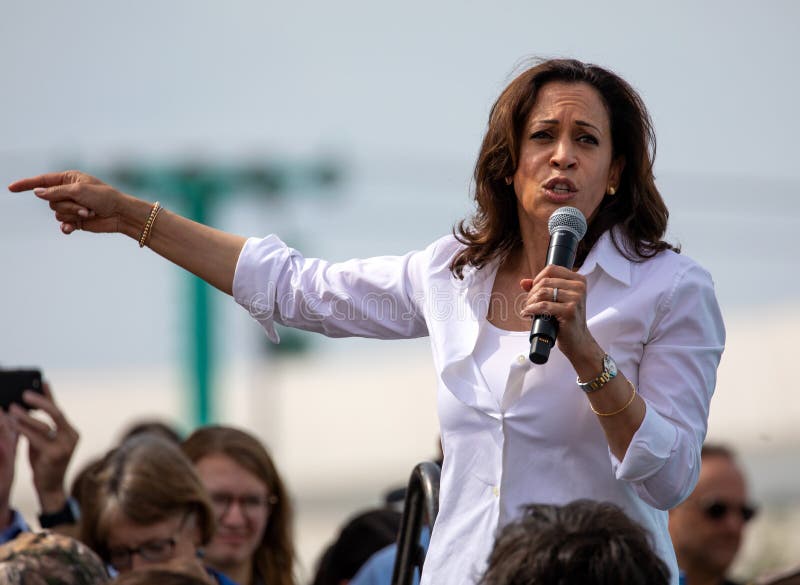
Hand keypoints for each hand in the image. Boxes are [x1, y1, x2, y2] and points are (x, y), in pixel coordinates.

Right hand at [8, 170, 128, 234]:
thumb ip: (56, 192)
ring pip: (57, 213)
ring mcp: (71, 206)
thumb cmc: (104, 197)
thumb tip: (38, 192)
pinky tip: (71, 229)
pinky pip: (62, 224)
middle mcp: (67, 192)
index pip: (42, 181)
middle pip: (51, 201)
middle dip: (68, 205)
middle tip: (87, 207)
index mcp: (68, 179)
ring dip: (73, 214)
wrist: (120, 214)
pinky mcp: (75, 220)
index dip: (26, 184)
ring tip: (89, 213)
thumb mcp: (79, 190)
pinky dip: (67, 226)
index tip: (11, 188)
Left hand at [8, 382, 78, 513]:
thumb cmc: (46, 464)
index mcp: (71, 432)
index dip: (50, 395)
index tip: (42, 381)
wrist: (51, 489)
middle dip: (41, 401)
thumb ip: (40, 428)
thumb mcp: (44, 443)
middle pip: (56, 413)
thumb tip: (26, 410)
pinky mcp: (55, 455)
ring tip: (12, 409)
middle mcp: (71, 436)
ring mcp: (65, 446)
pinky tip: (14, 425)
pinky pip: (37, 438)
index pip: (59, 410)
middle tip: (25, 394)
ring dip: (26, 416)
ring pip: (45, 425)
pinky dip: (24, 430)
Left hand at [520, 264, 600, 367]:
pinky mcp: (569, 311)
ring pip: (543, 293)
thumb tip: (523, 282)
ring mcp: (576, 299)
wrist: (577, 340)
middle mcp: (579, 287)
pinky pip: (544, 306)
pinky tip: (527, 313)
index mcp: (578, 280)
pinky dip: (532, 309)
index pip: (552, 269)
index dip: (538, 278)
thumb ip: (542, 288)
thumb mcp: (556, 300)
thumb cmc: (566, 320)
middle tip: (528, 303)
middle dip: (532, 293)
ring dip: (530, 302)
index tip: (533, 290)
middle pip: (545, 281)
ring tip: (528, 309)